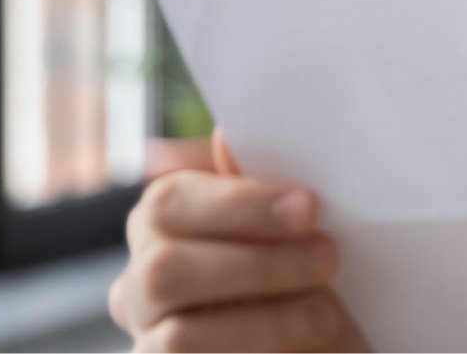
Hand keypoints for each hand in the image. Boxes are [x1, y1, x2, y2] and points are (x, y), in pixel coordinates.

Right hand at [109, 129, 370, 351]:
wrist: (323, 341)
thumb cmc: (308, 279)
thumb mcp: (295, 232)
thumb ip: (260, 190)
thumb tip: (226, 134)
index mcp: (161, 228)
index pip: (168, 201)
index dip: (239, 203)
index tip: (310, 208)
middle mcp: (138, 285)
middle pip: (165, 268)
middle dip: (258, 264)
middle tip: (328, 259)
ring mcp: (147, 341)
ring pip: (178, 335)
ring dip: (265, 321)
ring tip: (325, 314)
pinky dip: (254, 351)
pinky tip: (303, 347)